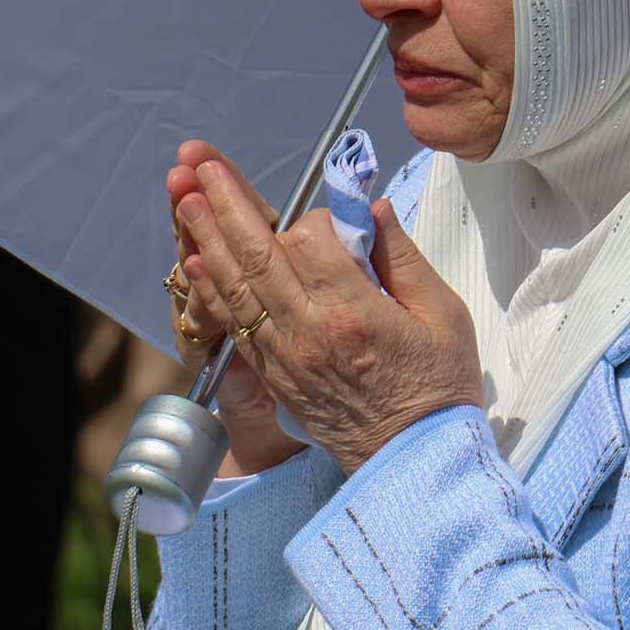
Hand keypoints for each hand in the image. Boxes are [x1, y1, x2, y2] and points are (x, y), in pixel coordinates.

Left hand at [175, 154, 480, 474]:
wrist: (415, 463)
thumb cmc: (438, 387)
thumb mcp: (444, 314)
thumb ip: (402, 256)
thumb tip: (372, 207)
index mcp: (356, 312)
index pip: (312, 241)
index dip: (314, 217)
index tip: (332, 217)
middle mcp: (310, 331)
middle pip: (259, 256)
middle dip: (229, 205)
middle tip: (203, 167)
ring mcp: (285, 357)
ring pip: (237, 287)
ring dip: (208, 239)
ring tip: (185, 200)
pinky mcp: (274, 376)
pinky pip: (235, 324)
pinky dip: (213, 290)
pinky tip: (195, 262)